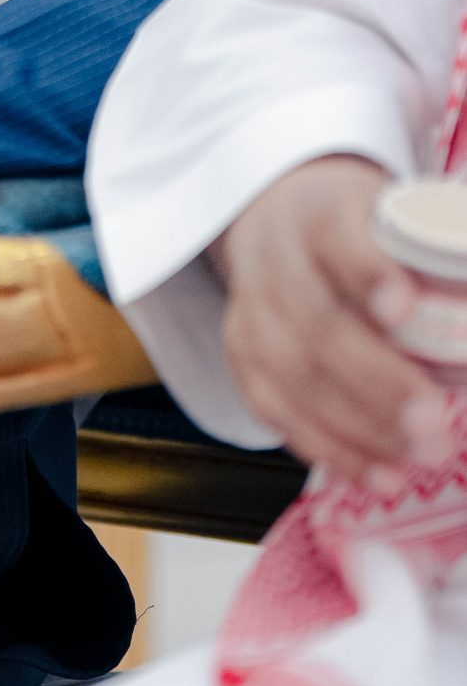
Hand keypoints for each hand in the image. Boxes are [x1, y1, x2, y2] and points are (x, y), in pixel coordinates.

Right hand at [212, 155, 452, 491]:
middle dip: (378, 380)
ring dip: (359, 426)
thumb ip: (444, 261)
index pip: (336, 235)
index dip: (367, 272)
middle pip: (316, 322)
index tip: (403, 307)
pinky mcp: (242, 356)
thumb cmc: (358, 229)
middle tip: (434, 419)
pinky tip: (375, 473)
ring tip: (419, 454)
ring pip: (292, 374)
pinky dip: (327, 448)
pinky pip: (275, 410)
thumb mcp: (396, 217)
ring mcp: (251, 310)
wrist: (279, 221)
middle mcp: (276, 260)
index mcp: (320, 212)